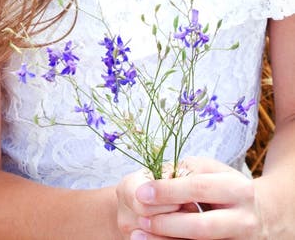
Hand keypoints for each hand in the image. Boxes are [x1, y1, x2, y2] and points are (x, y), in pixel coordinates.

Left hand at [124, 157, 263, 238]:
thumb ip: (185, 171)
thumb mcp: (212, 170)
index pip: (199, 188)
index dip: (168, 191)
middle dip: (167, 224)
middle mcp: (243, 219)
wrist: (264, 214)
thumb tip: (152, 180)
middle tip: (141, 218)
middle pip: (201, 226)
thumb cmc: (227, 187)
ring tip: (140, 234)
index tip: (142, 192)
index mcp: (238, 189)